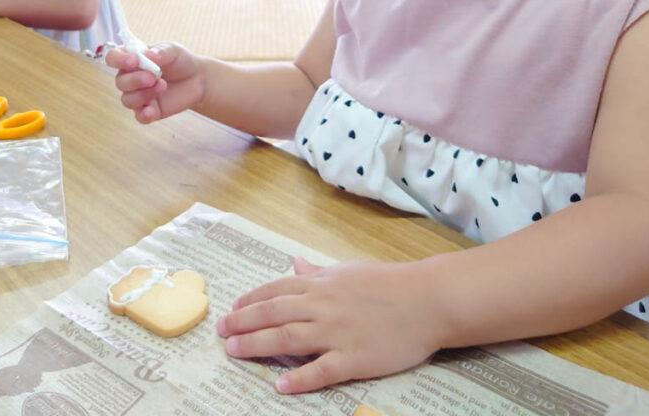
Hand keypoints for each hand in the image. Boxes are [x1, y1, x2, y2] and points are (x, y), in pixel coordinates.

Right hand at [105, 42, 205, 123]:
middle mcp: (130, 78)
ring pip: (128, 100)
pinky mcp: (149, 111)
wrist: (198, 79)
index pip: (113, 58)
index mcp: (131, 59)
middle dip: (135, 80)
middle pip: (120, 82)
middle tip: (154, 76)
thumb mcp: (173, 50)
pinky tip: (152, 110)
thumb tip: (147, 55)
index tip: (134, 61)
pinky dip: (144, 114)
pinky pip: (140, 117)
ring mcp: (139, 96)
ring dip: (144, 94)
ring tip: (163, 85)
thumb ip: (159, 52)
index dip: (119, 60)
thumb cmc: (180, 61)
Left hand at [217, 257, 442, 393]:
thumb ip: (316, 272)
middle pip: (272, 315)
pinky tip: (280, 385)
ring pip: (287, 339)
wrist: (427, 299)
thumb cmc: (388, 283)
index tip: (232, 310)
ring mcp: (336, 333)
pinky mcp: (354, 358)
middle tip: (221, 332)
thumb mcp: (347, 270)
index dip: (250, 301)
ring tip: (234, 351)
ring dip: (257, 345)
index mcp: (320, 284)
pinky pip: (321, 370)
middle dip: (242, 323)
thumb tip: (293, 263)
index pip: (275, 291)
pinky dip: (299, 378)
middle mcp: (322, 306)